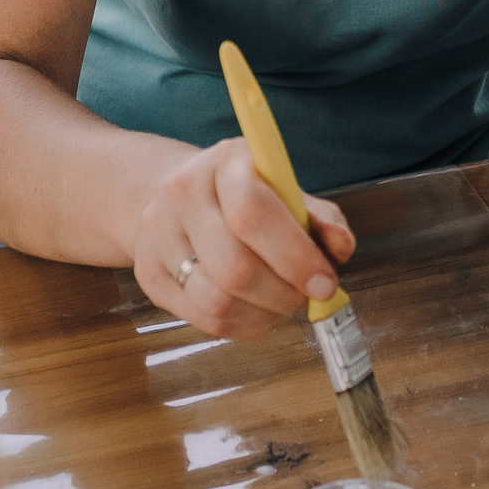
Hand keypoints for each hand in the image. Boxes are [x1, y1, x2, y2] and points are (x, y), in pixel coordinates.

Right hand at [129, 138, 356, 340]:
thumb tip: (339, 248)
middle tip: (304, 297)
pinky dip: (241, 325)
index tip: (325, 282)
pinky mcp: (149, 274)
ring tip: (280, 303)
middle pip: (234, 267)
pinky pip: (202, 319)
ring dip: (263, 314)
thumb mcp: (286, 192)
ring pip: (217, 300)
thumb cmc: (243, 195)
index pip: (254, 215)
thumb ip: (320, 219)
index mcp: (225, 162)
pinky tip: (257, 312)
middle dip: (283, 294)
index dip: (295, 257)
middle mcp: (182, 193)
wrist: (172, 194)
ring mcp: (157, 235)